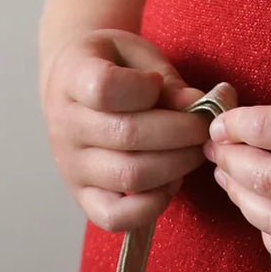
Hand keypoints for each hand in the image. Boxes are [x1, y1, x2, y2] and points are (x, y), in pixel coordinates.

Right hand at [41, 28, 233, 232]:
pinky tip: (172, 181)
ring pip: (128, 176)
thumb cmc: (114, 63)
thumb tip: (197, 105)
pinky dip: (151, 205)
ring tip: (194, 150)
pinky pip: (114, 217)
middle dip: (181, 131)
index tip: (158, 83)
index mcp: (74, 77)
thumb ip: (166, 78)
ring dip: (175, 164)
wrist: (73, 80)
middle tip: (205, 125)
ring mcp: (71, 165)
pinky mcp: (82, 196)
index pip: (105, 88)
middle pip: (126, 135)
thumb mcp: (137, 54)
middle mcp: (65, 125)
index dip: (144, 87)